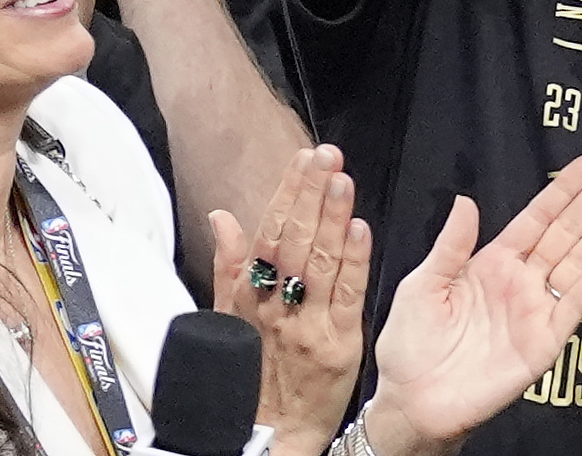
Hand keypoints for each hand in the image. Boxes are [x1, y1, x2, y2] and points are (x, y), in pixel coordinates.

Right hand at [213, 145, 372, 455]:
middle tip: (327, 155)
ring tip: (342, 179)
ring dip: (332, 217)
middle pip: (296, 241)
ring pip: (320, 263)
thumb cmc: (250, 377)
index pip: (270, 234)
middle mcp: (278, 308)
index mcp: (252, 298)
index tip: (302, 158)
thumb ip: (228, 266)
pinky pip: (347, 298)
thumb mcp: (229, 322)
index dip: (286, 194)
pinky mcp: (339, 346)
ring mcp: (309, 327)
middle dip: (311, 194)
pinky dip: (354, 262)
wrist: (272, 436)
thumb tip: (222, 216)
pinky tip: (359, 230)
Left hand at [369, 156, 581, 455]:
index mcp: (492, 263)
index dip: (564, 191)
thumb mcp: (423, 284)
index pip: (537, 218)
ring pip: (577, 262)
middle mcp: (520, 282)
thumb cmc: (411, 345)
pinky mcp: (543, 342)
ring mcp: (535, 311)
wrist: (413, 401)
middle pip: (565, 233)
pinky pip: (573, 306)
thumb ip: (451, 245)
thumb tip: (467, 201)